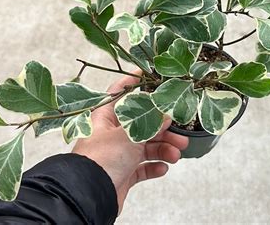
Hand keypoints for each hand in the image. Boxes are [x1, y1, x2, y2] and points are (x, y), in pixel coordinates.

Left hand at [72, 73, 188, 212]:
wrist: (89, 196)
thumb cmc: (101, 159)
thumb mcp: (130, 134)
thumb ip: (151, 123)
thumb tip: (167, 115)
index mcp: (106, 116)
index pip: (121, 92)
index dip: (134, 82)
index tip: (149, 74)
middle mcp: (111, 133)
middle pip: (142, 123)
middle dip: (163, 128)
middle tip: (180, 133)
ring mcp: (117, 154)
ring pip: (146, 146)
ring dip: (163, 149)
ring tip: (176, 154)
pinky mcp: (122, 173)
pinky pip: (143, 166)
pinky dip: (154, 166)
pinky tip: (163, 167)